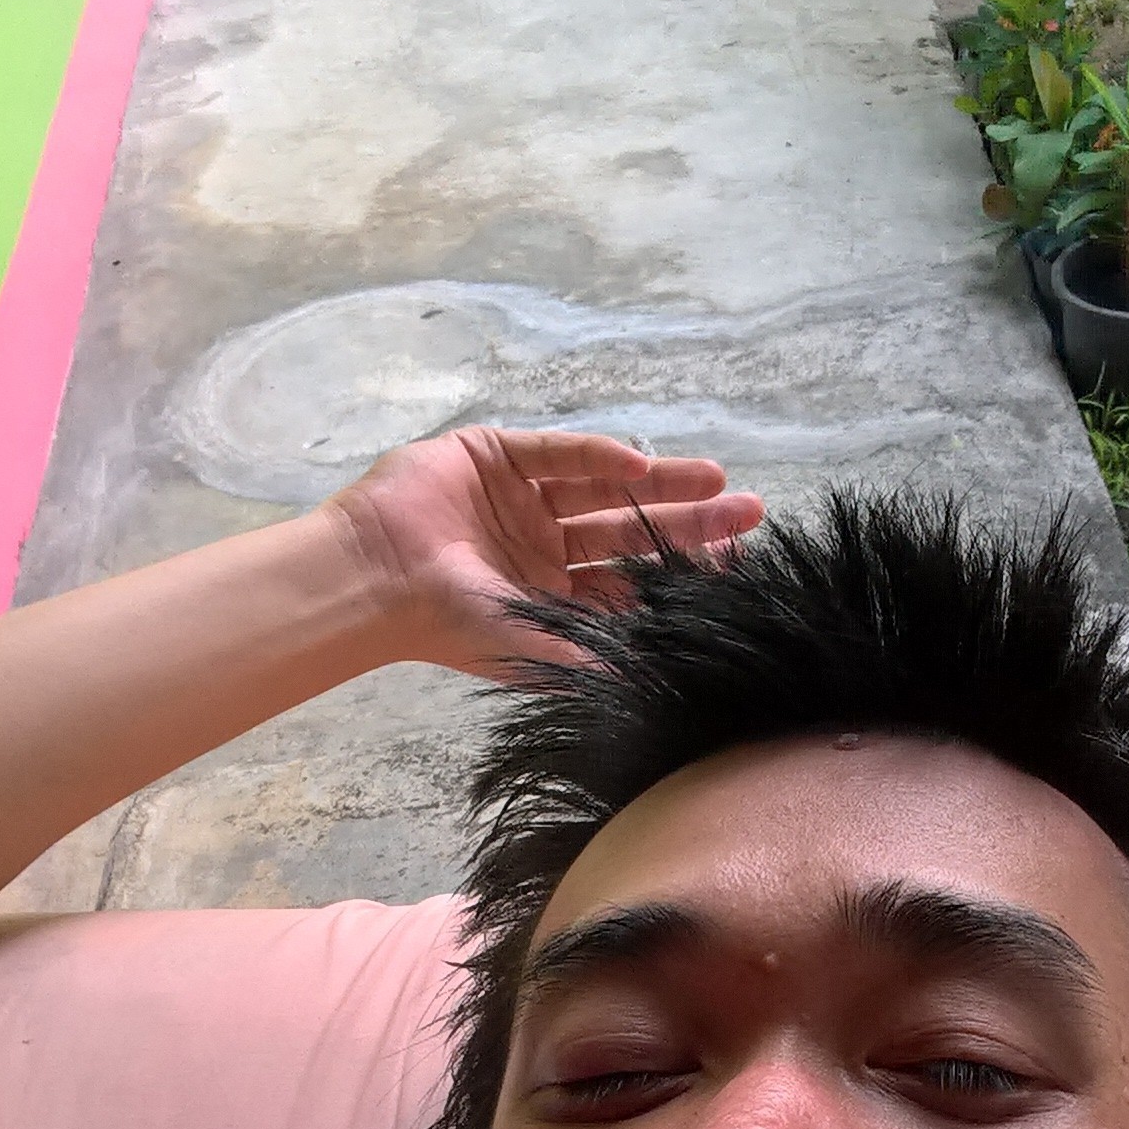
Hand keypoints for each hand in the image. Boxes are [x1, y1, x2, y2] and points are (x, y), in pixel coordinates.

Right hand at [321, 425, 764, 681]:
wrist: (376, 581)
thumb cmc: (448, 626)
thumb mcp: (535, 648)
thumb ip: (600, 656)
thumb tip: (671, 675)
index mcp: (555, 599)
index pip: (634, 582)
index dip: (684, 571)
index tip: (738, 564)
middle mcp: (545, 550)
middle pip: (633, 532)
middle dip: (692, 522)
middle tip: (752, 514)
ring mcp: (523, 501)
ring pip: (607, 489)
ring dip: (663, 483)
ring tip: (719, 481)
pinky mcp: (497, 456)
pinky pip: (559, 453)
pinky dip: (599, 457)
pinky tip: (643, 464)